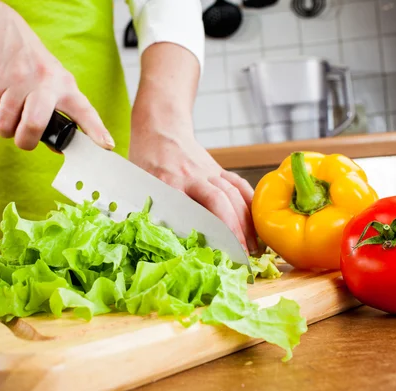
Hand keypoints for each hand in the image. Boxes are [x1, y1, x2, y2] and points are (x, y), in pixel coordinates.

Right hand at [0, 2, 114, 150]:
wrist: (0, 29)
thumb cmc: (31, 62)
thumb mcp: (53, 79)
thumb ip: (58, 110)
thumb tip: (57, 147)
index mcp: (65, 85)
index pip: (84, 111)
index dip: (96, 131)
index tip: (107, 146)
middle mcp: (45, 82)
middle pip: (34, 125)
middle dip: (25, 141)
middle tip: (24, 139)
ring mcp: (19, 80)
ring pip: (7, 125)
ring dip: (4, 129)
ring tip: (8, 117)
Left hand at [129, 117, 257, 254]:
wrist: (160, 129)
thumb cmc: (146, 161)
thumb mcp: (139, 184)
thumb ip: (148, 208)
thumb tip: (155, 239)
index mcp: (168, 182)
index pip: (189, 209)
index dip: (203, 231)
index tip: (211, 253)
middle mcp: (191, 176)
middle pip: (218, 201)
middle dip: (232, 229)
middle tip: (241, 256)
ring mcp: (208, 171)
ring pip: (232, 194)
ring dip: (245, 221)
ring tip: (252, 247)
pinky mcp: (218, 169)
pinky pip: (238, 185)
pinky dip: (250, 204)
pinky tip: (257, 223)